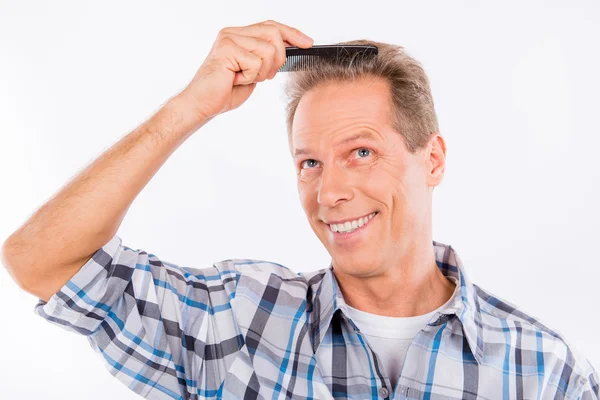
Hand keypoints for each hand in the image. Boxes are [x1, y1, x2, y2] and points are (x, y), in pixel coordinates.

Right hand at [177, 20, 312, 123]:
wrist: (202, 104)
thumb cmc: (225, 91)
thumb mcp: (254, 72)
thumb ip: (267, 58)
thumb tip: (292, 49)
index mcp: (239, 35)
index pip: (271, 26)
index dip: (292, 33)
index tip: (307, 43)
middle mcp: (233, 32)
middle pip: (274, 33)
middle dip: (278, 58)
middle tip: (265, 76)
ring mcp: (229, 39)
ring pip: (268, 50)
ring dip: (262, 72)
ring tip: (244, 78)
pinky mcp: (227, 49)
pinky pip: (256, 63)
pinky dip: (250, 78)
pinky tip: (235, 80)